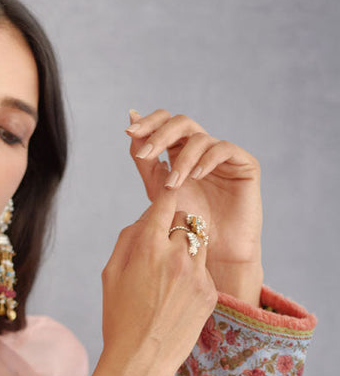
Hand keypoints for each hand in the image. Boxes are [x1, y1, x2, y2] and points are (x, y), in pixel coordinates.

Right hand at [92, 186, 216, 375]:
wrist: (141, 359)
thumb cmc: (119, 316)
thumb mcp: (111, 273)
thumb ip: (129, 237)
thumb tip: (147, 216)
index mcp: (148, 247)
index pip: (166, 200)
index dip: (165, 195)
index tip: (165, 196)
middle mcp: (176, 256)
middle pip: (186, 218)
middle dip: (175, 225)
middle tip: (162, 244)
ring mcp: (197, 274)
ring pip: (200, 241)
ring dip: (187, 247)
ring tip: (170, 271)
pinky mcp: (210, 293)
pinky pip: (204, 269)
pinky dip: (193, 274)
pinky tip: (177, 295)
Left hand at [127, 110, 262, 304]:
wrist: (213, 254)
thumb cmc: (185, 226)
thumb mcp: (158, 191)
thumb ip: (145, 160)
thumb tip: (130, 120)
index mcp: (181, 152)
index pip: (165, 123)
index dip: (149, 123)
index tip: (130, 133)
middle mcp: (202, 149)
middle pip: (181, 123)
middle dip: (160, 136)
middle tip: (145, 154)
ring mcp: (223, 156)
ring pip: (200, 138)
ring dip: (181, 160)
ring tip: (172, 185)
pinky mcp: (244, 165)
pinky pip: (224, 149)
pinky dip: (207, 160)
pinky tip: (196, 176)